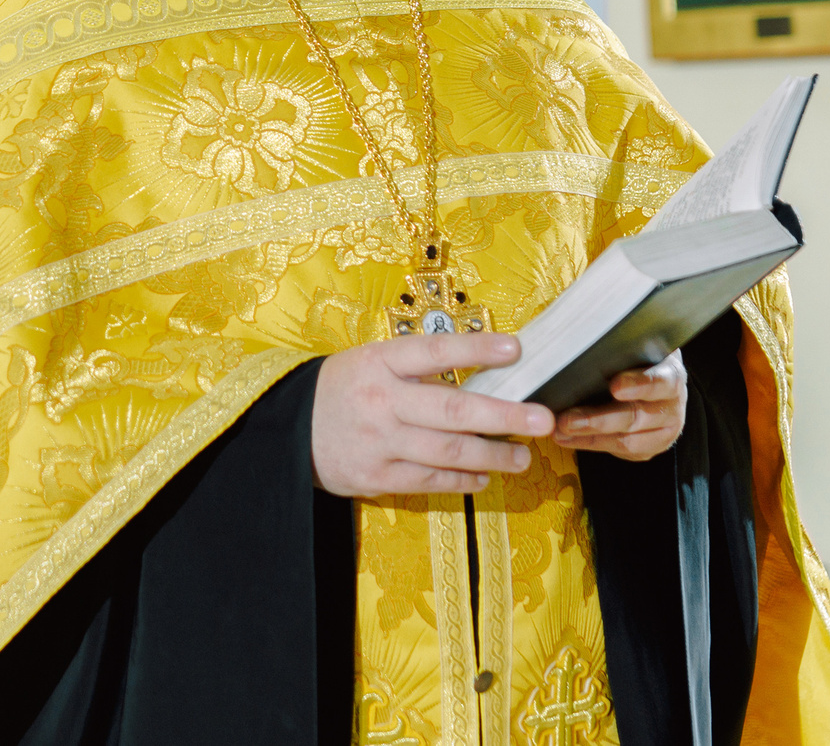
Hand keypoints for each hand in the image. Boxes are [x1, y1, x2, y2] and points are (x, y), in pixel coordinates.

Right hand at [310, 332, 554, 497]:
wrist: (287, 431)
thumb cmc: (341, 389)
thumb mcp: (370, 362)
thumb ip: (417, 369)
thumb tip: (483, 375)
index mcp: (378, 363)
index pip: (434, 352)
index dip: (476, 349)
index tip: (516, 350)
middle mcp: (381, 401)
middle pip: (451, 409)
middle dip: (503, 416)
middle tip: (542, 420)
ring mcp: (378, 442)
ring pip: (447, 451)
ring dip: (492, 455)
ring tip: (523, 457)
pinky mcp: (375, 476)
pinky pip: (429, 479)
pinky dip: (461, 478)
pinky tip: (484, 475)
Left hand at [553, 352, 687, 461]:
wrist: (651, 380)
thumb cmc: (635, 358)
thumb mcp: (633, 347)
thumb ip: (616, 348)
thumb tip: (576, 343)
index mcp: (670, 374)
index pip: (661, 381)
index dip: (640, 385)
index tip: (615, 387)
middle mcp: (672, 405)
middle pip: (637, 416)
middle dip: (599, 419)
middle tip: (567, 419)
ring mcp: (662, 431)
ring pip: (627, 440)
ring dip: (589, 436)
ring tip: (560, 430)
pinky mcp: (648, 448)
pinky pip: (618, 451)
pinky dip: (589, 444)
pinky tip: (566, 438)